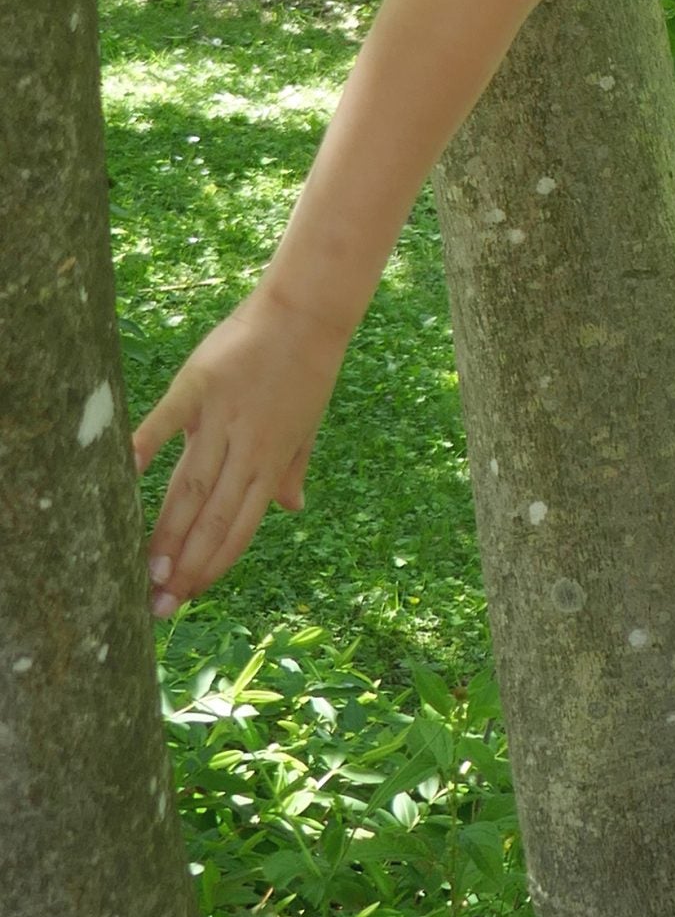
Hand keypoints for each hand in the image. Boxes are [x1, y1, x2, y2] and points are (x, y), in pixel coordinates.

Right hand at [130, 285, 349, 618]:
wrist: (307, 312)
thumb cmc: (306, 369)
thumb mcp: (306, 426)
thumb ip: (291, 469)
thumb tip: (293, 508)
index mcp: (271, 461)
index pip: (239, 526)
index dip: (213, 563)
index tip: (188, 596)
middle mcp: (246, 448)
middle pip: (210, 516)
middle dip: (185, 565)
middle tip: (158, 604)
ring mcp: (221, 418)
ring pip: (189, 486)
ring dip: (168, 530)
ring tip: (146, 569)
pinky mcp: (199, 385)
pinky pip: (166, 421)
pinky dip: (145, 445)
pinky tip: (124, 474)